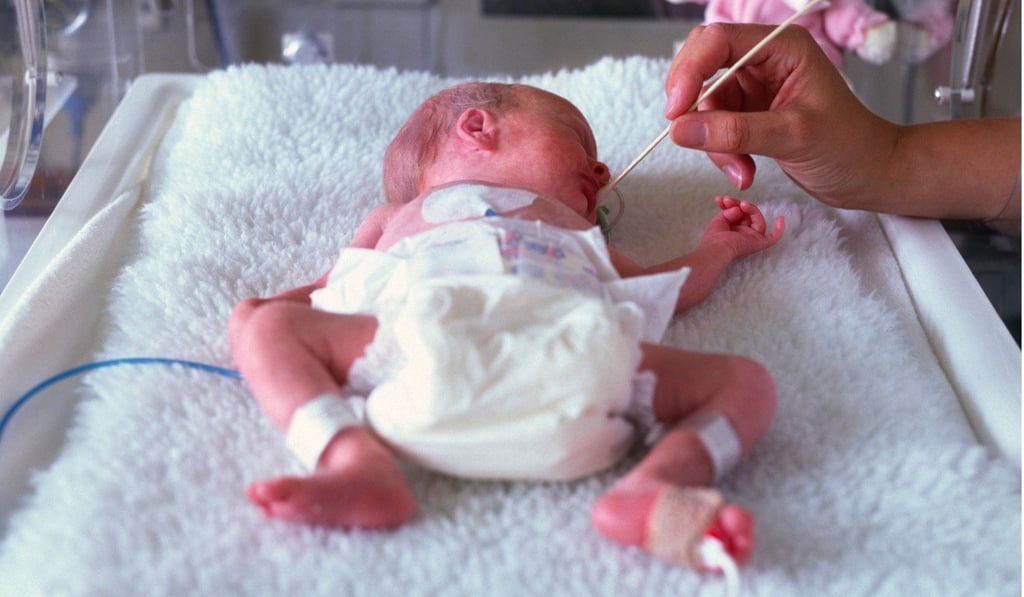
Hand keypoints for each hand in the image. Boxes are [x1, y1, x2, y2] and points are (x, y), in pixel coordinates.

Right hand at [664, 23, 897, 208]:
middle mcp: (764, 62)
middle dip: (694, 107)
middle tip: (687, 136)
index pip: (718, 41)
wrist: (870, 176)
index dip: (689, 71)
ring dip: (713, 142)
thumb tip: (680, 130)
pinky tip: (744, 172)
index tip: (676, 112)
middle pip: (702, 67)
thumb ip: (736, 132)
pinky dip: (722, 154)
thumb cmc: (849, 147)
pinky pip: (715, 129)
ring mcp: (754, 89)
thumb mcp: (793, 136)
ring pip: (705, 106)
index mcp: (782, 48)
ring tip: (740, 171)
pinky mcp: (749, 116)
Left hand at [701, 197, 784, 258]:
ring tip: (742, 204)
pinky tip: (781, 218)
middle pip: (749, 214)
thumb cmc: (714, 237)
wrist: (716, 247)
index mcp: (734, 229)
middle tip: (728, 200)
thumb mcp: (720, 219)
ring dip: (751, 209)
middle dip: (739, 204)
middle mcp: (744, 234)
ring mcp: (753, 238)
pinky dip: (779, 228)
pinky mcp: (760, 243)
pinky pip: (773, 237)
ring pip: (758, 219)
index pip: (739, 213)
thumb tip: (740, 209)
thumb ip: (730, 211)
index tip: (721, 199)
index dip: (732, 204)